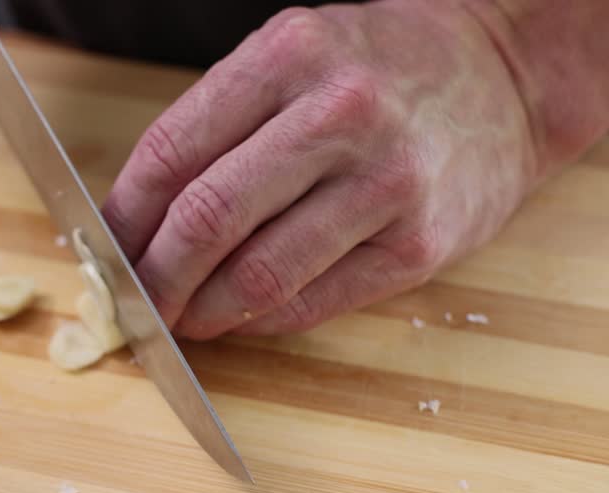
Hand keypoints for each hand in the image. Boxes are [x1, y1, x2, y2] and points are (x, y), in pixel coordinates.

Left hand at [102, 1, 538, 338]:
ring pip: (258, 274)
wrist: (504, 80)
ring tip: (182, 318)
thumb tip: (135, 219)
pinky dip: (261, 320)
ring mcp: (386, 184)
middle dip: (154, 277)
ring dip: (202, 312)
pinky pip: (313, 302)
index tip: (104, 251)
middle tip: (136, 302)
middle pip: (207, 220)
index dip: (123, 217)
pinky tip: (242, 317)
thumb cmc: (379, 70)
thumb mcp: (294, 57)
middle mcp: (339, 115)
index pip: (171, 153)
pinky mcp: (418, 245)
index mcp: (289, 56)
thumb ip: (219, 124)